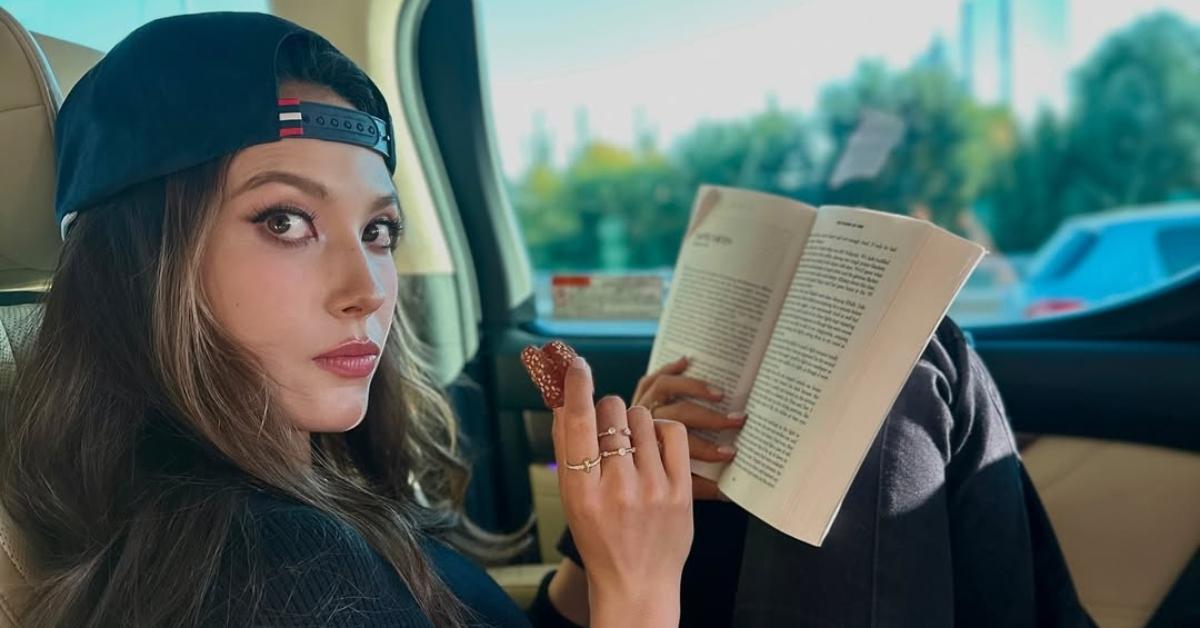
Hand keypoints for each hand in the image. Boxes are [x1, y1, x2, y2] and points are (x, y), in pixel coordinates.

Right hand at [553, 356, 692, 626]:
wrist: (636, 584)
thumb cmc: (599, 537)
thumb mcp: (572, 498)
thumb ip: (567, 449)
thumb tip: (561, 399)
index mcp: (581, 490)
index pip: (577, 424)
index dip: (576, 387)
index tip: (578, 364)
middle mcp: (616, 487)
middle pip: (612, 412)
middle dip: (608, 410)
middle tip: (610, 430)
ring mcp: (652, 489)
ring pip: (642, 418)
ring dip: (635, 424)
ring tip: (634, 449)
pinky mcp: (680, 492)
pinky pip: (672, 433)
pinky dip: (662, 432)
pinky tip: (656, 448)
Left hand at [632, 356, 745, 499]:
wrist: (623, 478)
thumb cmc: (656, 485)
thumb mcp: (676, 492)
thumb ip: (701, 489)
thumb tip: (732, 493)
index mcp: (651, 454)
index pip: (680, 448)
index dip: (707, 449)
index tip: (730, 452)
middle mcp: (642, 428)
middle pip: (676, 415)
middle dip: (710, 419)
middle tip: (737, 421)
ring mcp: (640, 409)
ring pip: (664, 389)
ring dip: (693, 388)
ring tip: (720, 394)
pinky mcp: (640, 398)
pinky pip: (652, 378)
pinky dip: (669, 368)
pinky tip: (687, 361)